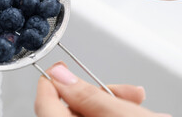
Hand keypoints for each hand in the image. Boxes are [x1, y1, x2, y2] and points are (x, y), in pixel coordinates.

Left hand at [35, 62, 170, 116]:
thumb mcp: (123, 116)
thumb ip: (89, 95)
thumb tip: (60, 77)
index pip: (44, 104)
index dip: (51, 81)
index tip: (60, 69)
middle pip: (69, 110)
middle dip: (97, 95)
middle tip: (123, 91)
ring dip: (110, 106)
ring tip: (137, 104)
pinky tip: (131, 115)